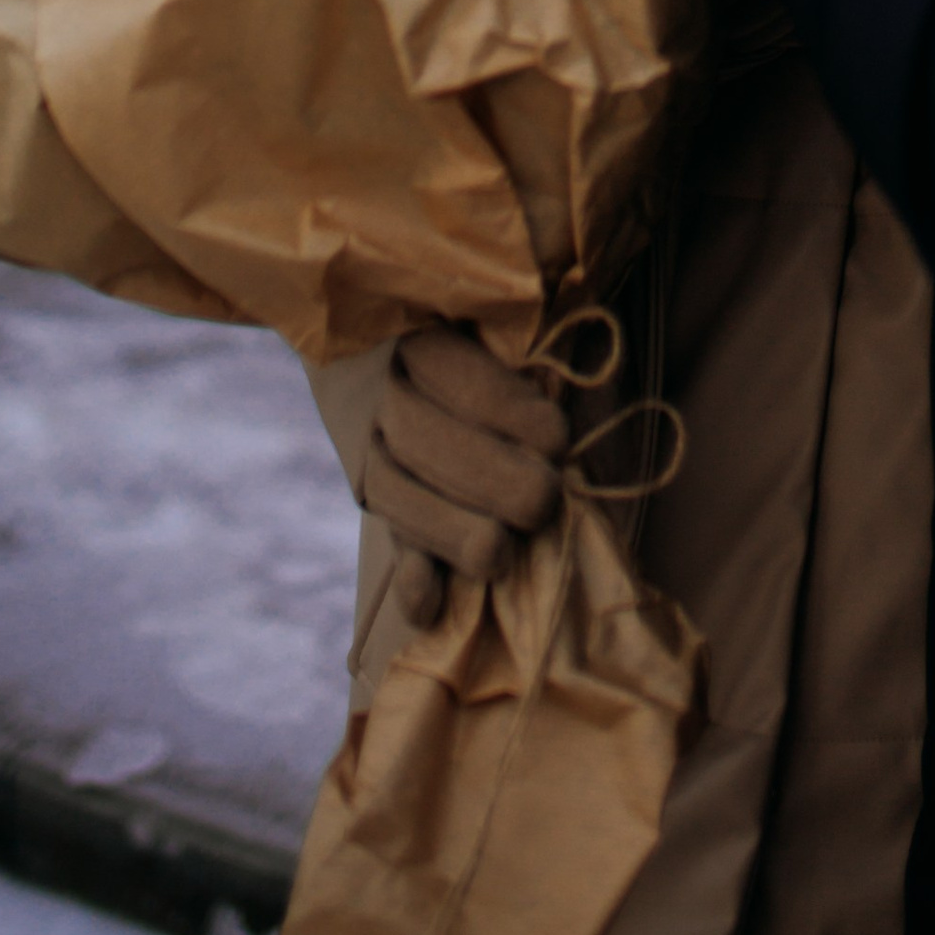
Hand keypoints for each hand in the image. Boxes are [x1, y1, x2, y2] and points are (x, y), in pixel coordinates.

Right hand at [360, 325, 568, 622]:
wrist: (420, 357)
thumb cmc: (506, 341)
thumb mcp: (515, 328)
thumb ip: (532, 348)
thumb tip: (560, 400)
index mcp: (420, 332)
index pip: (452, 371)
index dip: (505, 409)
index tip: (557, 438)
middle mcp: (385, 392)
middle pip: (418, 439)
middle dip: (485, 478)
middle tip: (541, 500)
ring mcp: (374, 452)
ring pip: (395, 494)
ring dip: (449, 531)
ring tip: (500, 554)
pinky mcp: (386, 508)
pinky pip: (391, 546)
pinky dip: (411, 581)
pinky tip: (433, 605)